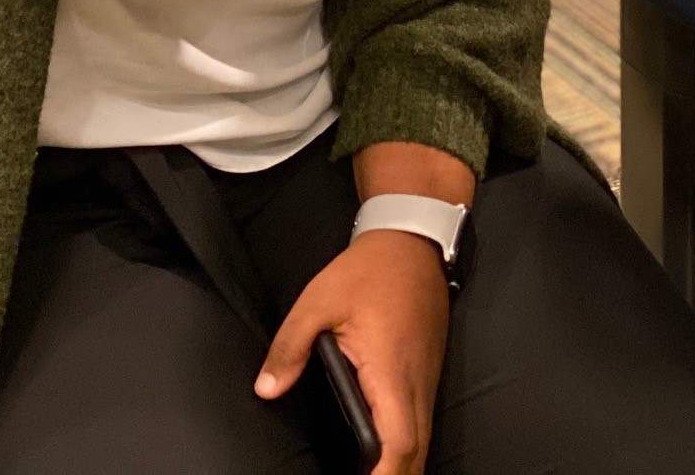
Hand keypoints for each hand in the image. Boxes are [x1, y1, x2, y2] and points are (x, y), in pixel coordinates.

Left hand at [256, 233, 448, 474]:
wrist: (410, 241)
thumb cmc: (367, 271)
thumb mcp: (318, 300)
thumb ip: (290, 346)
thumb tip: (267, 388)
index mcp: (389, 371)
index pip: (397, 442)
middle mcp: (415, 383)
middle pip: (416, 453)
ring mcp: (427, 379)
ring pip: (424, 440)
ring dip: (404, 466)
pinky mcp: (428, 372)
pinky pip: (422, 421)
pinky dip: (409, 447)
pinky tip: (388, 455)